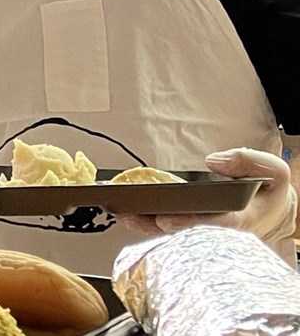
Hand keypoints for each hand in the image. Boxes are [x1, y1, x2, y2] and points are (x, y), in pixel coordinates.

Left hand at [118, 148, 297, 246]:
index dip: (188, 224)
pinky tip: (127, 215)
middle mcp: (218, 232)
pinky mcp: (192, 228)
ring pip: (171, 234)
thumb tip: (215, 162)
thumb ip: (249, 161)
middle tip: (132, 216)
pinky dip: (146, 223)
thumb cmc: (269, 191)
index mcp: (241, 220)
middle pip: (184, 233)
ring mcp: (203, 232)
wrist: (270, 209)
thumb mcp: (273, 172)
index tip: (165, 219)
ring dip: (145, 226)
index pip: (213, 226)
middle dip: (156, 226)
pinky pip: (167, 229)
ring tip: (123, 215)